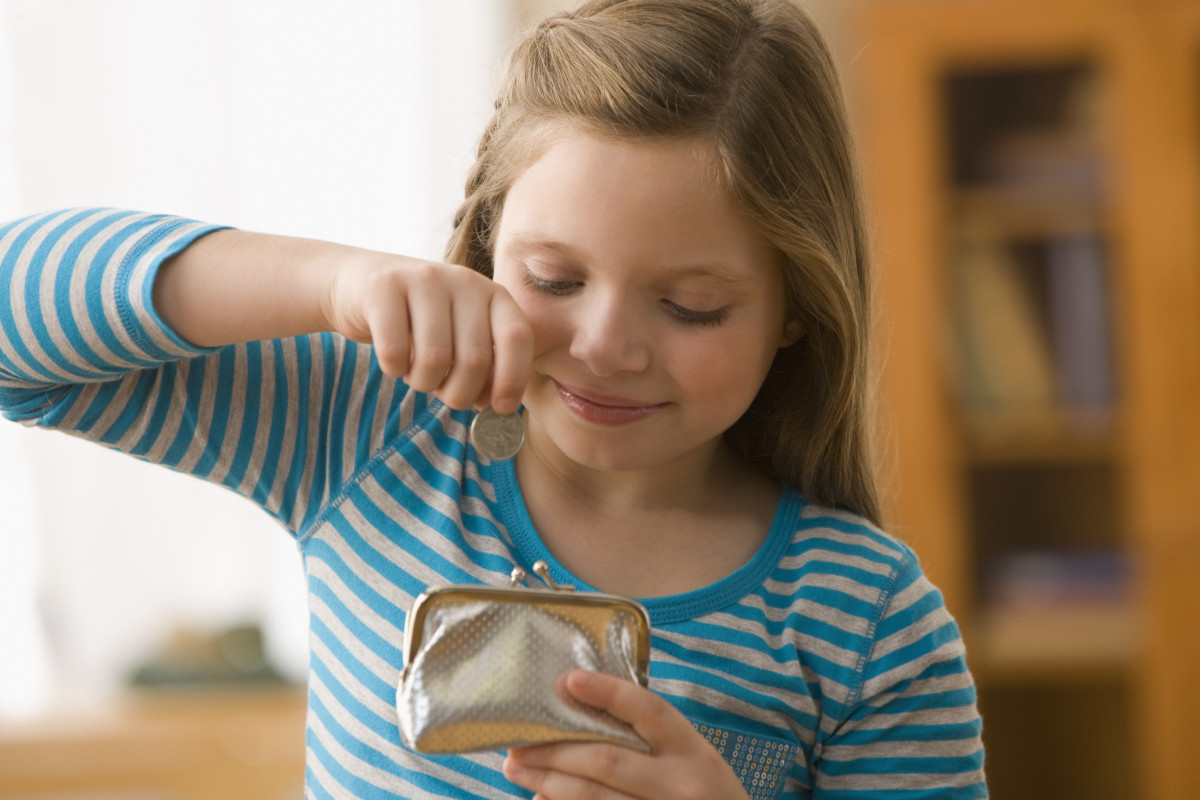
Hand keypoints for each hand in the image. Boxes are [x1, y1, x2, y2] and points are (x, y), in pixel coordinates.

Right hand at [325, 253, 532, 412]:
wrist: (359, 284)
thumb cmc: (420, 322)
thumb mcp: (462, 335)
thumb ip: (486, 364)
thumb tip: (500, 406)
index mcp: (492, 293)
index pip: (517, 337)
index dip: (512, 378)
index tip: (499, 408)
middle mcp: (464, 280)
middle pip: (475, 359)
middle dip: (459, 393)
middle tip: (443, 394)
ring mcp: (424, 278)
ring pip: (435, 359)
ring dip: (424, 383)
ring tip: (416, 373)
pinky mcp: (384, 286)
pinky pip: (395, 351)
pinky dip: (394, 370)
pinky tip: (393, 361)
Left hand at [503, 671, 749, 799]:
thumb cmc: (709, 797)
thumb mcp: (696, 760)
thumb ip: (655, 739)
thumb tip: (586, 711)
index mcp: (693, 752)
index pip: (649, 711)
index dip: (608, 693)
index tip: (569, 680)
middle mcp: (680, 784)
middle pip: (606, 760)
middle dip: (554, 750)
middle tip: (518, 745)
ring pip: (593, 798)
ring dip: (548, 782)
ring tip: (517, 770)